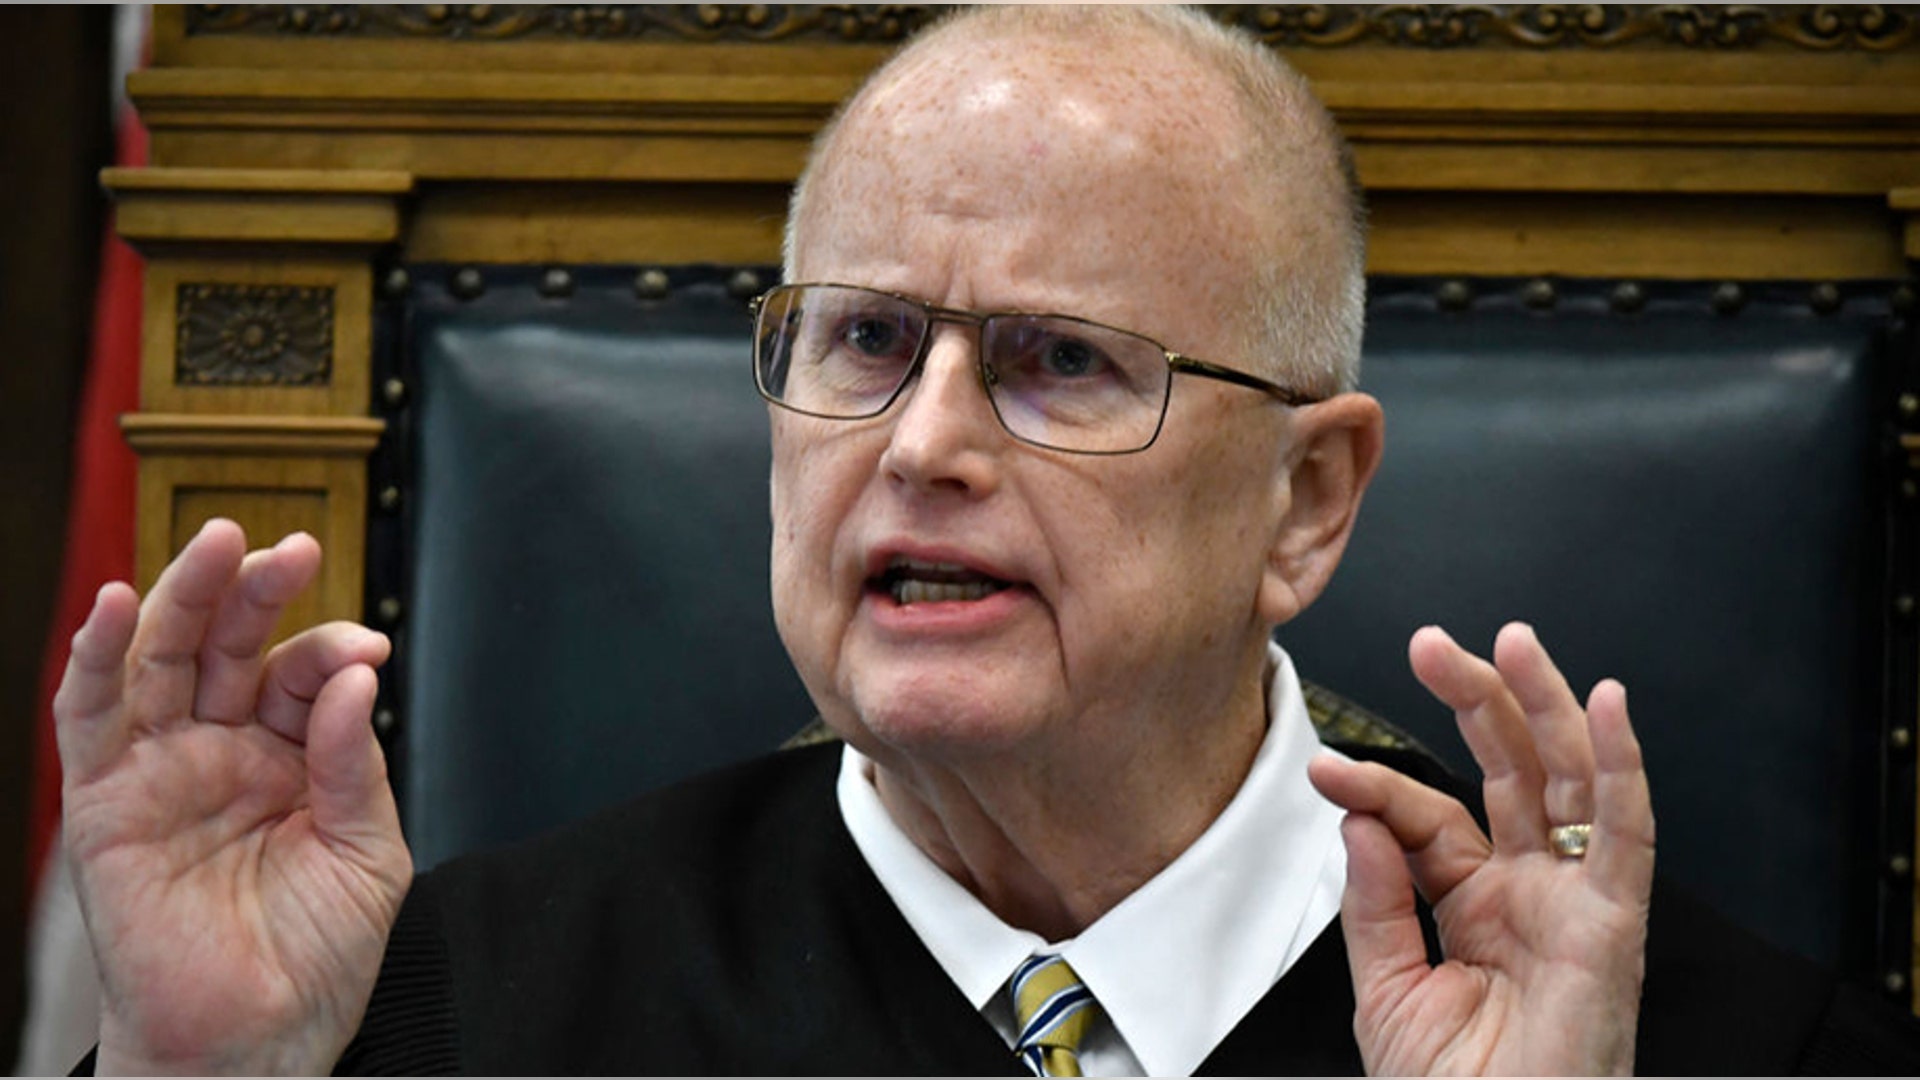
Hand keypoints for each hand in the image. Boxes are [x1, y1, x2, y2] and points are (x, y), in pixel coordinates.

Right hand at [54, 519, 412, 1074]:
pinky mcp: (106, 801)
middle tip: (295, 548)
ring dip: (184, 597)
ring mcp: (164, 769)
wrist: (259, 1038)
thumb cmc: (316, 954)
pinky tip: (114, 606)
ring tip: (220, 545)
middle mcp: (226, 751)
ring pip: (162, 659)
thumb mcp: (367, 853)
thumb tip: (356, 680)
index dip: (333, 652)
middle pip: (231, 646)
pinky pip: (91, 717)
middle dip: (259, 592)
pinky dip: (97, 657)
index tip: (369, 650)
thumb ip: (357, 765)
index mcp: (295, 756)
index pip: (307, 676)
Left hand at [1307, 622, 1654, 1075]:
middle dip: (1473, 700)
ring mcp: (1572, 904)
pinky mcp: (1612, 926)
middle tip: (1431, 645)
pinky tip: (1606, 706)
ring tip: (1509, 644)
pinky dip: (1623, 767)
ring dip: (1543, 706)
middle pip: (1509, 772)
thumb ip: (1376, 901)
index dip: (1379, 788)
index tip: (1326, 772)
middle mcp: (1529, 894)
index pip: (1431, 817)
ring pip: (1569, 781)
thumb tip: (1359, 818)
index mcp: (1476, 906)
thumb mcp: (1388, 988)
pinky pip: (1626, 835)